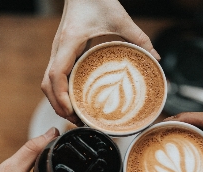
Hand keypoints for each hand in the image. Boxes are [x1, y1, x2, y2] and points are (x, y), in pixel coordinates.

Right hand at [41, 0, 159, 123]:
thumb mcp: (120, 18)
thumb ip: (139, 37)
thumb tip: (156, 58)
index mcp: (69, 42)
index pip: (55, 75)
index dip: (60, 96)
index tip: (72, 111)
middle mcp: (58, 49)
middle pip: (46, 85)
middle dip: (58, 106)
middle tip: (77, 121)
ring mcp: (57, 52)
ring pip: (47, 83)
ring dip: (57, 101)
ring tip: (75, 116)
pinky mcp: (61, 53)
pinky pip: (54, 77)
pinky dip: (60, 92)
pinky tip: (74, 101)